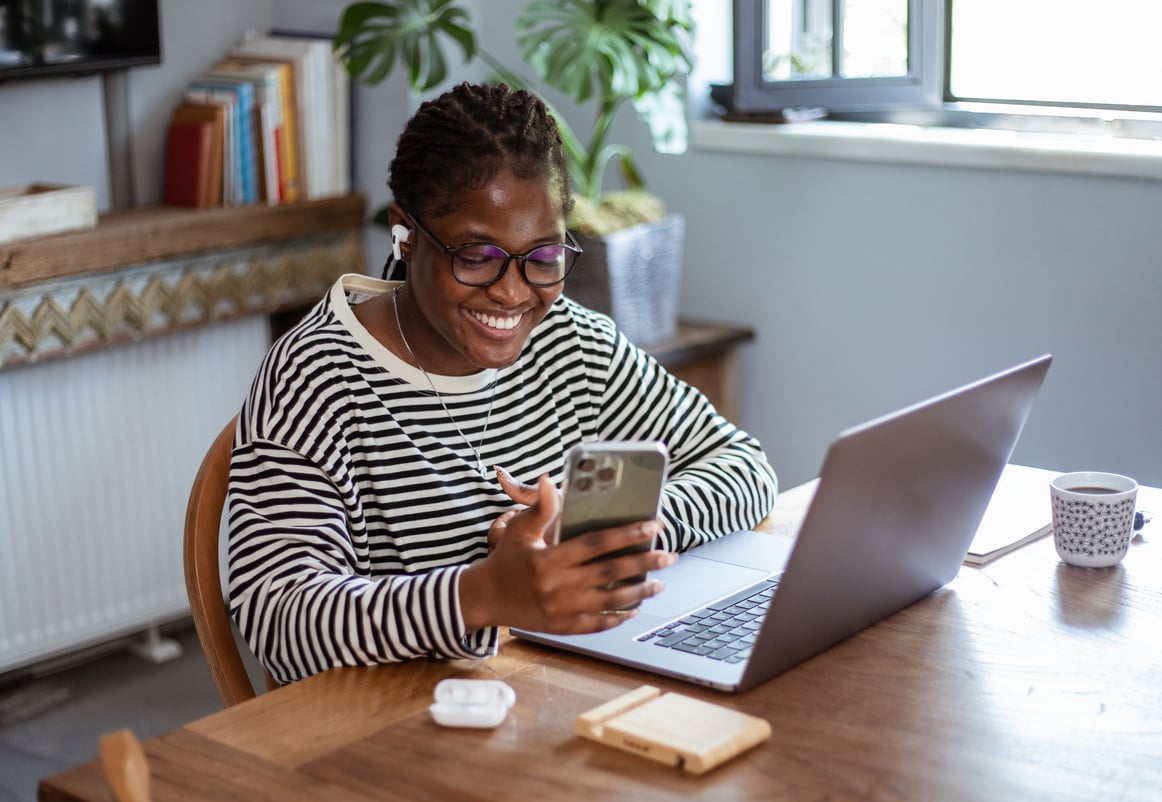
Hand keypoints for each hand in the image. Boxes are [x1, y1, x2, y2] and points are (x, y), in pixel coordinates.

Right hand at [461, 473, 675, 633]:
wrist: (485, 598)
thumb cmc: (506, 560)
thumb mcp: (519, 530)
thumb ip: (540, 508)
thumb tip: (547, 479)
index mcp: (550, 558)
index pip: (597, 543)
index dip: (628, 533)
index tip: (653, 525)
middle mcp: (559, 585)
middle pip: (611, 572)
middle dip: (644, 563)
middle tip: (668, 555)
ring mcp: (563, 609)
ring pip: (611, 600)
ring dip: (639, 591)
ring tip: (660, 583)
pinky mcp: (564, 627)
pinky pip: (599, 623)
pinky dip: (619, 617)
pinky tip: (635, 608)